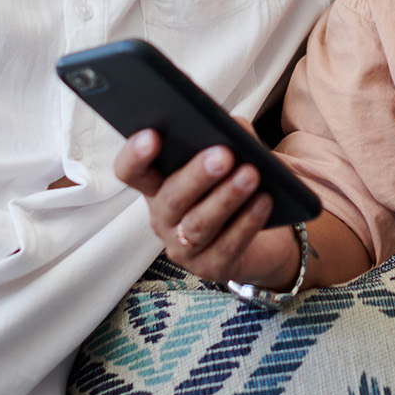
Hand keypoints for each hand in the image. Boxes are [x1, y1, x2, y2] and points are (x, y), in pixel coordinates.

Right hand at [113, 128, 299, 287]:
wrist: (264, 239)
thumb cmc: (237, 186)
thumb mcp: (234, 158)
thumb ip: (230, 137)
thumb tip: (234, 126)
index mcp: (157, 185)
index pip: (131, 172)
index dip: (135, 156)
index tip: (152, 135)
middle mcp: (162, 218)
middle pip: (170, 198)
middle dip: (196, 176)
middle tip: (222, 155)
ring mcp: (183, 247)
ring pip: (198, 225)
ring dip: (226, 198)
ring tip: (251, 174)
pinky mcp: (211, 268)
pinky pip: (227, 246)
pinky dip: (247, 222)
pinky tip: (264, 201)